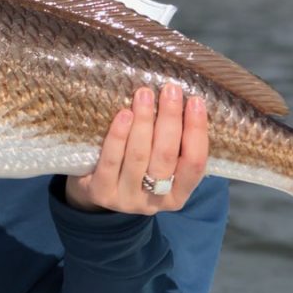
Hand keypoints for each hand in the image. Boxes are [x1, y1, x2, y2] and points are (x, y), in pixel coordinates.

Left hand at [65, 83, 207, 214]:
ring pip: (138, 157)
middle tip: (170, 90)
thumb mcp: (158, 163)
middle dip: (170, 119)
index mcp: (177, 195)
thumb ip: (172, 142)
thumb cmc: (135, 167)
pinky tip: (124, 115)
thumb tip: (182, 99)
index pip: (195, 163)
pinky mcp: (102, 192)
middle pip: (166, 157)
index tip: (195, 101)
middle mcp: (155, 202)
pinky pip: (112, 161)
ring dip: (144, 121)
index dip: (197, 131)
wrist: (96, 189)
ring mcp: (127, 199)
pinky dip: (119, 136)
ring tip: (145, 94)